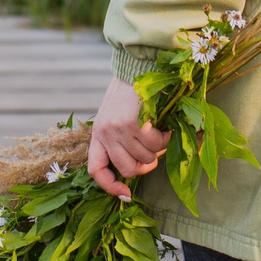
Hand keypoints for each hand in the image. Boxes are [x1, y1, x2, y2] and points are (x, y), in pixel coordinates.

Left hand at [86, 75, 169, 200]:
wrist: (135, 66)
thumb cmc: (129, 93)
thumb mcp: (116, 117)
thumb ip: (120, 140)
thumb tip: (137, 169)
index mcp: (98, 134)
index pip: (96, 170)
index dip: (110, 187)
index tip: (126, 194)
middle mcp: (105, 134)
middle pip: (127, 169)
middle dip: (145, 166)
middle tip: (154, 152)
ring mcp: (118, 129)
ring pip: (145, 157)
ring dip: (158, 148)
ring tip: (159, 132)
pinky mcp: (134, 123)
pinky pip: (155, 144)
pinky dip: (164, 138)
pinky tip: (164, 126)